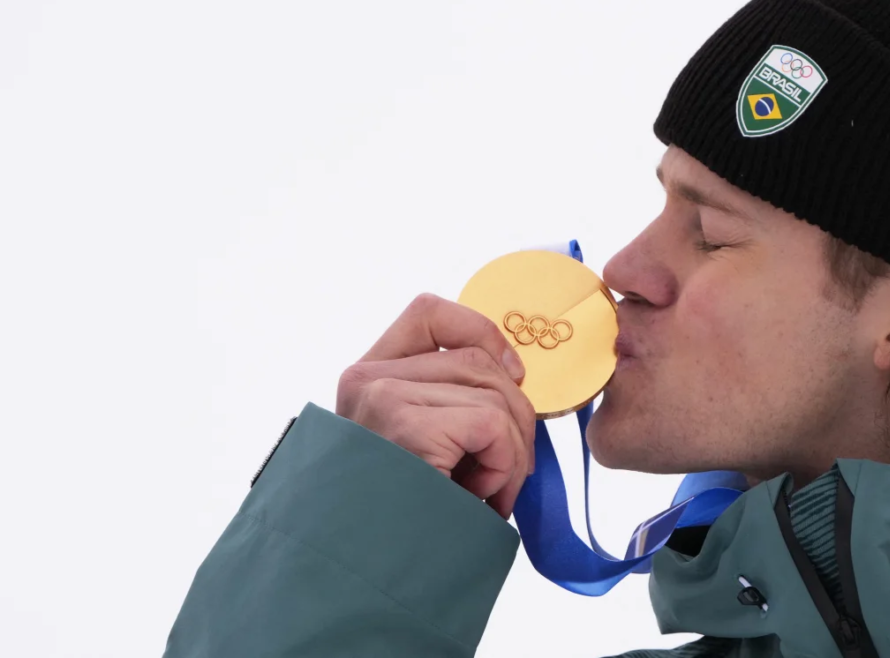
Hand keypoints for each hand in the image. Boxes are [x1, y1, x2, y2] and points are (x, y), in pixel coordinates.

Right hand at [336, 294, 535, 518]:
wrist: (368, 583)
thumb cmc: (406, 520)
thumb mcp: (425, 448)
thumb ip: (451, 403)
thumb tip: (516, 379)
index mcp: (369, 378)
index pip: (430, 312)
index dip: (483, 332)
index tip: (511, 374)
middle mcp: (368, 380)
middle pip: (478, 358)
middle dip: (514, 415)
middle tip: (507, 471)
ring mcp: (383, 398)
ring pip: (494, 395)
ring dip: (510, 453)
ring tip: (484, 495)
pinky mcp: (405, 425)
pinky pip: (492, 425)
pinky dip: (503, 467)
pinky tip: (478, 499)